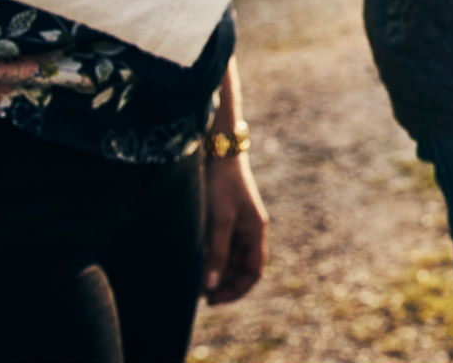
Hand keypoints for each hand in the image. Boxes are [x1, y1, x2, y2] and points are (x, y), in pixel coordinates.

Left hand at [203, 151, 267, 303]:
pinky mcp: (227, 220)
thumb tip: (211, 287)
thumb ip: (217, 254)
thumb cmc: (223, 185)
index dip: (236, 290)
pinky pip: (223, 249)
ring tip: (196, 282)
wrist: (220, 154)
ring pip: (231, 261)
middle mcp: (250, 233)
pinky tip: (197, 264)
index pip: (253, 272)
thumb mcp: (219, 221)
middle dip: (225, 284)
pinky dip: (212, 260)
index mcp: (255, 233)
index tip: (213, 299)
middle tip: (200, 295)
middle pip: (242, 269)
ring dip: (218, 273)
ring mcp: (239, 227)